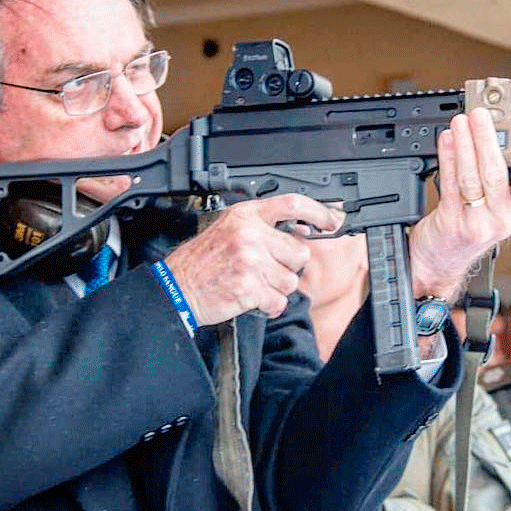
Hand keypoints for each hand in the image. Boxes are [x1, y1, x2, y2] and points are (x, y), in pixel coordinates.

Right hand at [165, 194, 343, 325]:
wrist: (177, 288)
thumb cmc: (203, 261)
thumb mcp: (229, 229)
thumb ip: (262, 226)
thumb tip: (302, 231)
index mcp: (245, 216)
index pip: (291, 204)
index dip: (318, 211)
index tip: (334, 218)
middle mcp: (250, 234)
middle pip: (299, 252)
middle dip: (288, 266)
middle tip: (264, 269)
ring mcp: (250, 261)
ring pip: (291, 280)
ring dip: (276, 288)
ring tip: (253, 283)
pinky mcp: (250, 288)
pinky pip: (278, 301)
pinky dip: (269, 306)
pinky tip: (251, 298)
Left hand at [409, 107, 510, 300]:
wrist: (443, 261)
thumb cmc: (473, 228)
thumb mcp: (501, 209)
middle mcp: (500, 220)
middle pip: (495, 176)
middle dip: (487, 142)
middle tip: (481, 117)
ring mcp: (475, 222)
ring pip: (471, 178)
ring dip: (465, 145)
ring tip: (461, 122)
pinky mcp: (451, 222)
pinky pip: (450, 185)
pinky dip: (448, 159)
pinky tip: (447, 141)